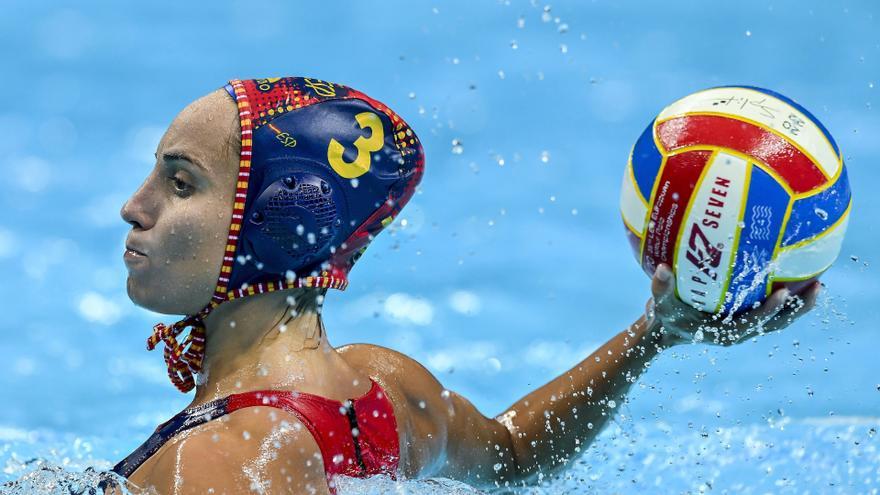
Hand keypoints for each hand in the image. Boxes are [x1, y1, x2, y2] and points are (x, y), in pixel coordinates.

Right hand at [645, 263, 820, 347]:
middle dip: (799, 308)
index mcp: (725, 334)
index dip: (769, 310)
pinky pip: (770, 308)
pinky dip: (784, 295)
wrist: (666, 332)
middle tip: (818, 285)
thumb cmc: (664, 319)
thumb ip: (660, 288)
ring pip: (779, 318)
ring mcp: (745, 325)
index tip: (783, 293)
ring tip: (818, 281)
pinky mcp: (745, 318)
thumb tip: (661, 268)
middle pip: (777, 323)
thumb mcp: (658, 304)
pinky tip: (792, 274)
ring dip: (799, 303)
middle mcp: (741, 332)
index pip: (753, 322)